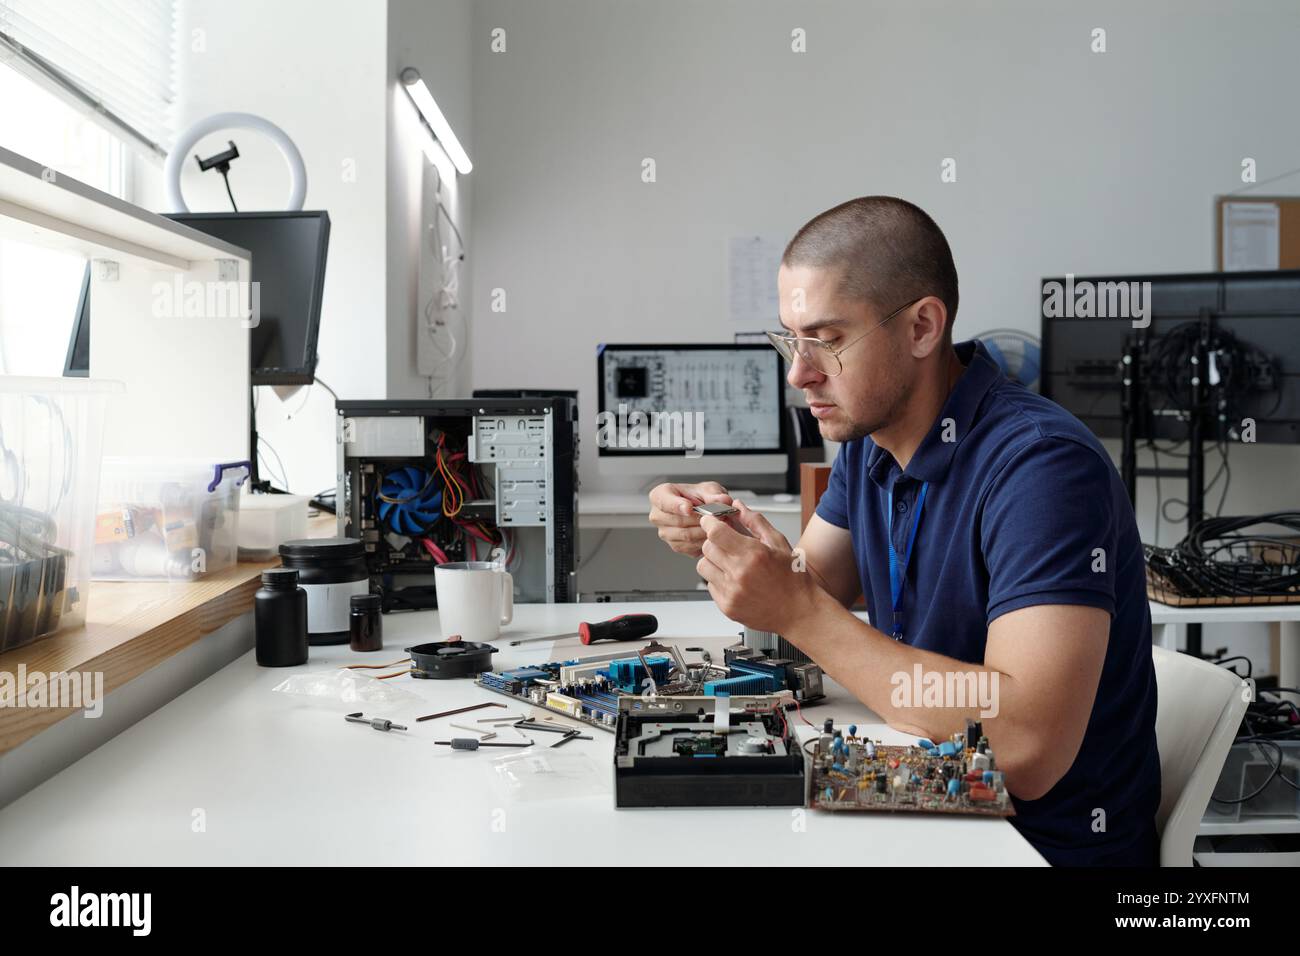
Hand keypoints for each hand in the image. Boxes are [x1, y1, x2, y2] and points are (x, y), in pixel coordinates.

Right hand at [647, 481, 732, 557]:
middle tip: (718, 516)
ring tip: (718, 524)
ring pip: (686, 536)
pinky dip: (704, 541)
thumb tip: (723, 501)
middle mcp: (658, 516)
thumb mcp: (709, 489)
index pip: (664, 502)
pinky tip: (711, 533)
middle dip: (700, 519)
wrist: (704, 509)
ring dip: (705, 531)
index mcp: (660, 496)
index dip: (677, 506)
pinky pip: (691, 547)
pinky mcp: (675, 546)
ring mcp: (664, 533)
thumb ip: (715, 494)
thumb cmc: (700, 496)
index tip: (689, 508)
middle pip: (678, 521)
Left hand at [696, 500, 816, 633]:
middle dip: (714, 542)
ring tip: (731, 564)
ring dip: (713, 561)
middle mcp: (740, 574)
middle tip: (728, 545)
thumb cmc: (793, 580)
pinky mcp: (727, 607)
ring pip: (703, 566)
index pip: (715, 532)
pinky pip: (709, 585)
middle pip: (707, 547)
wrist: (799, 613)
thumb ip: (755, 522)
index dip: (710, 523)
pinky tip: (736, 581)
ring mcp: (732, 592)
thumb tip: (738, 506)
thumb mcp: (779, 543)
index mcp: (753, 554)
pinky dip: (718, 580)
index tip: (712, 522)